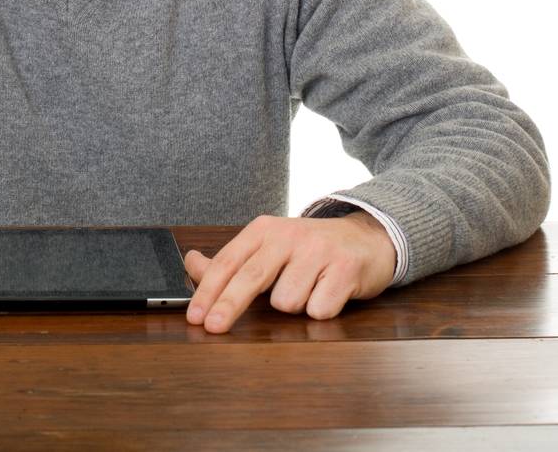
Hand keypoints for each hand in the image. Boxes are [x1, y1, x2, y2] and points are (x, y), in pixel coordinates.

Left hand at [182, 212, 395, 331]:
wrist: (367, 238)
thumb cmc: (310, 250)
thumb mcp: (268, 248)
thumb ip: (230, 261)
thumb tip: (191, 263)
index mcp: (264, 230)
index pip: (228, 262)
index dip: (208, 291)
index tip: (195, 316)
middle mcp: (289, 235)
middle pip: (250, 277)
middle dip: (228, 306)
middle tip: (212, 328)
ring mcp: (319, 251)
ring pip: (287, 301)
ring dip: (294, 305)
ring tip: (308, 289)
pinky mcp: (345, 269)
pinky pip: (318, 309)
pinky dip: (320, 309)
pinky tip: (328, 293)